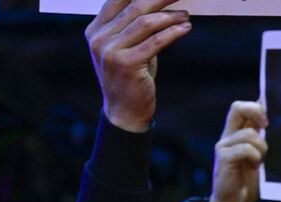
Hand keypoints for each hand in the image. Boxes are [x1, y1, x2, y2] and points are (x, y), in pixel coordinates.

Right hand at [86, 0, 190, 132]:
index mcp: (95, 31)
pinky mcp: (127, 64)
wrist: (124, 112)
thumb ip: (134, 26)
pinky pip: (155, 41)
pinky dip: (173, 32)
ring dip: (169, 16)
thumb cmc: (129, 78)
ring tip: (185, 15)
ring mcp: (111, 52)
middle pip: (134, 7)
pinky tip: (185, 28)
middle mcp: (99, 39)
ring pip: (146, 23)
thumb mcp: (126, 48)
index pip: (118, 0)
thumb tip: (158, 3)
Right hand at [203, 101, 267, 201]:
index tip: (272, 118)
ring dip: (261, 146)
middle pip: (237, 107)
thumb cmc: (248, 180)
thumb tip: (279, 120)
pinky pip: (245, 148)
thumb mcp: (259, 155)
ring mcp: (224, 146)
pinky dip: (255, 156)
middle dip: (256, 112)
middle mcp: (228, 135)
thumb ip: (263, 138)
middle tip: (267, 126)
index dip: (258, 104)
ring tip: (260, 161)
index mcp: (236, 132)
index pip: (243, 107)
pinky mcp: (224, 158)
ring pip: (248, 133)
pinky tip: (255, 167)